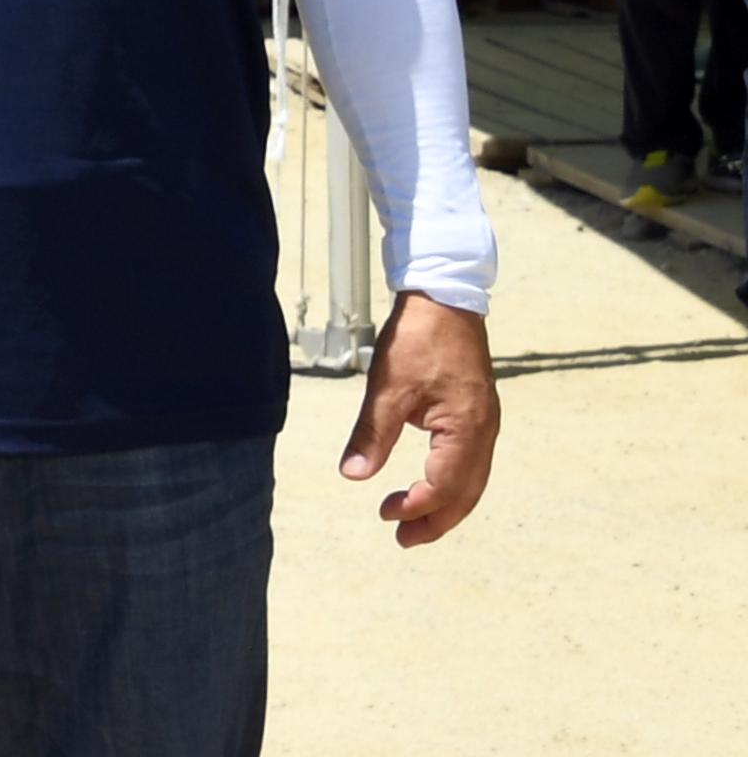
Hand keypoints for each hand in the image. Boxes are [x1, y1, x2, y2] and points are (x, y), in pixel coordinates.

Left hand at [342, 294, 498, 547]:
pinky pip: (471, 462)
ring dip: (445, 505)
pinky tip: (429, 485)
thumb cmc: (417, 339)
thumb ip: (372, 434)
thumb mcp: (387, 387)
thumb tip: (353, 475)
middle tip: (403, 539)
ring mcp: (486, 423)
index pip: (444, 485)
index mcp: (467, 429)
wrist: (444, 299)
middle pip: (466, 493)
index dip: (416, 506)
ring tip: (414, 522)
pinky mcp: (478, 414)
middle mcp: (485, 432)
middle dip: (436, 520)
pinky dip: (452, 482)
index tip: (384, 514)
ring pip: (472, 480)